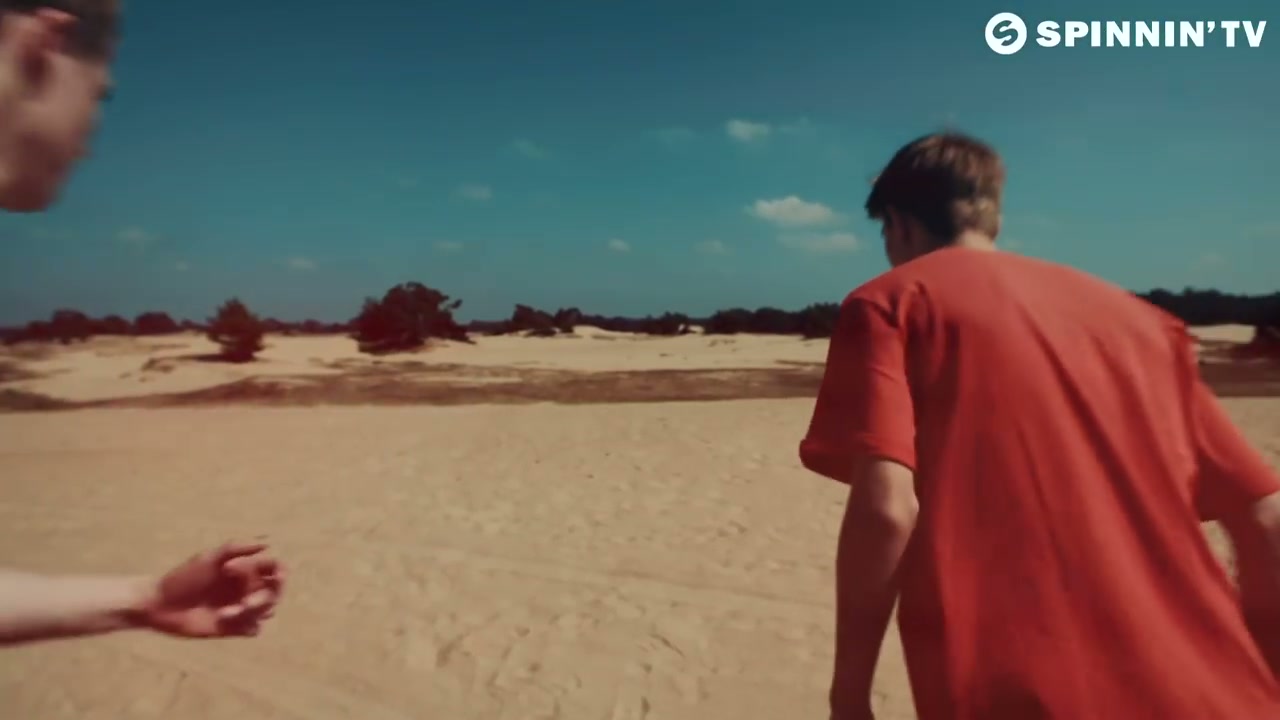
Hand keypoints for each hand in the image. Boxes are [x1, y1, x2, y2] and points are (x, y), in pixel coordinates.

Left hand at [132, 541, 283, 637]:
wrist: (159, 604)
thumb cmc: (183, 577)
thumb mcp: (208, 558)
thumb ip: (237, 547)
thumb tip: (269, 542)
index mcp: (246, 570)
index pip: (276, 568)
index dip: (276, 571)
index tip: (261, 573)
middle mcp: (247, 588)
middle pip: (275, 593)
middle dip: (265, 598)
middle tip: (245, 603)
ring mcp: (241, 609)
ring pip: (267, 612)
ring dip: (254, 613)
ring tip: (226, 614)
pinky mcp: (233, 628)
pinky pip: (255, 630)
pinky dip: (248, 626)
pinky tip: (226, 622)